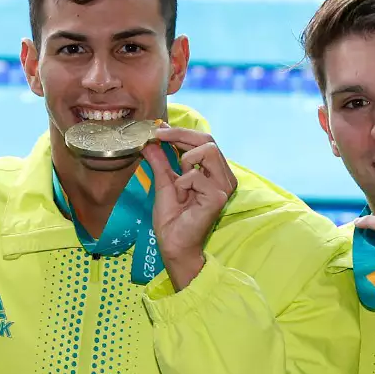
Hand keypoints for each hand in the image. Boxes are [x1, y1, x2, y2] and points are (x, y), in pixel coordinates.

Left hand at [143, 127, 237, 288]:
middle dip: (180, 135)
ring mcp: (224, 186)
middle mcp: (224, 177)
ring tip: (178, 181)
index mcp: (215, 172)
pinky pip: (195, 175)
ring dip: (185, 161)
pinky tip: (182, 197)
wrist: (173, 244)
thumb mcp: (163, 183)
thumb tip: (150, 141)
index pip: (205, 141)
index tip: (159, 129)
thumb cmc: (172, 218)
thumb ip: (160, 161)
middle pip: (209, 140)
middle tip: (158, 136)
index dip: (181, 132)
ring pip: (208, 150)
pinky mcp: (218, 197)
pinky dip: (182, 183)